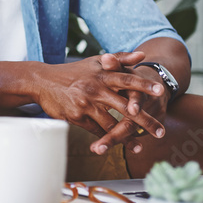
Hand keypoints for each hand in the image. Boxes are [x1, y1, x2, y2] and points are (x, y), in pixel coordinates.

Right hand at [32, 51, 165, 147]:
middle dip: (145, 121)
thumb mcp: (94, 62)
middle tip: (161, 132)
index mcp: (102, 74)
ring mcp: (86, 104)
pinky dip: (107, 138)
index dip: (144, 85)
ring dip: (127, 137)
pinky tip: (117, 145)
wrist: (42, 81)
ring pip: (112, 124)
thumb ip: (120, 58)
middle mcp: (95, 88)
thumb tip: (142, 55)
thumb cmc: (73, 72)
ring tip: (141, 146)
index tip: (161, 90)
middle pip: (125, 107)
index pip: (127, 79)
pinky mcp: (77, 117)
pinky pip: (96, 131)